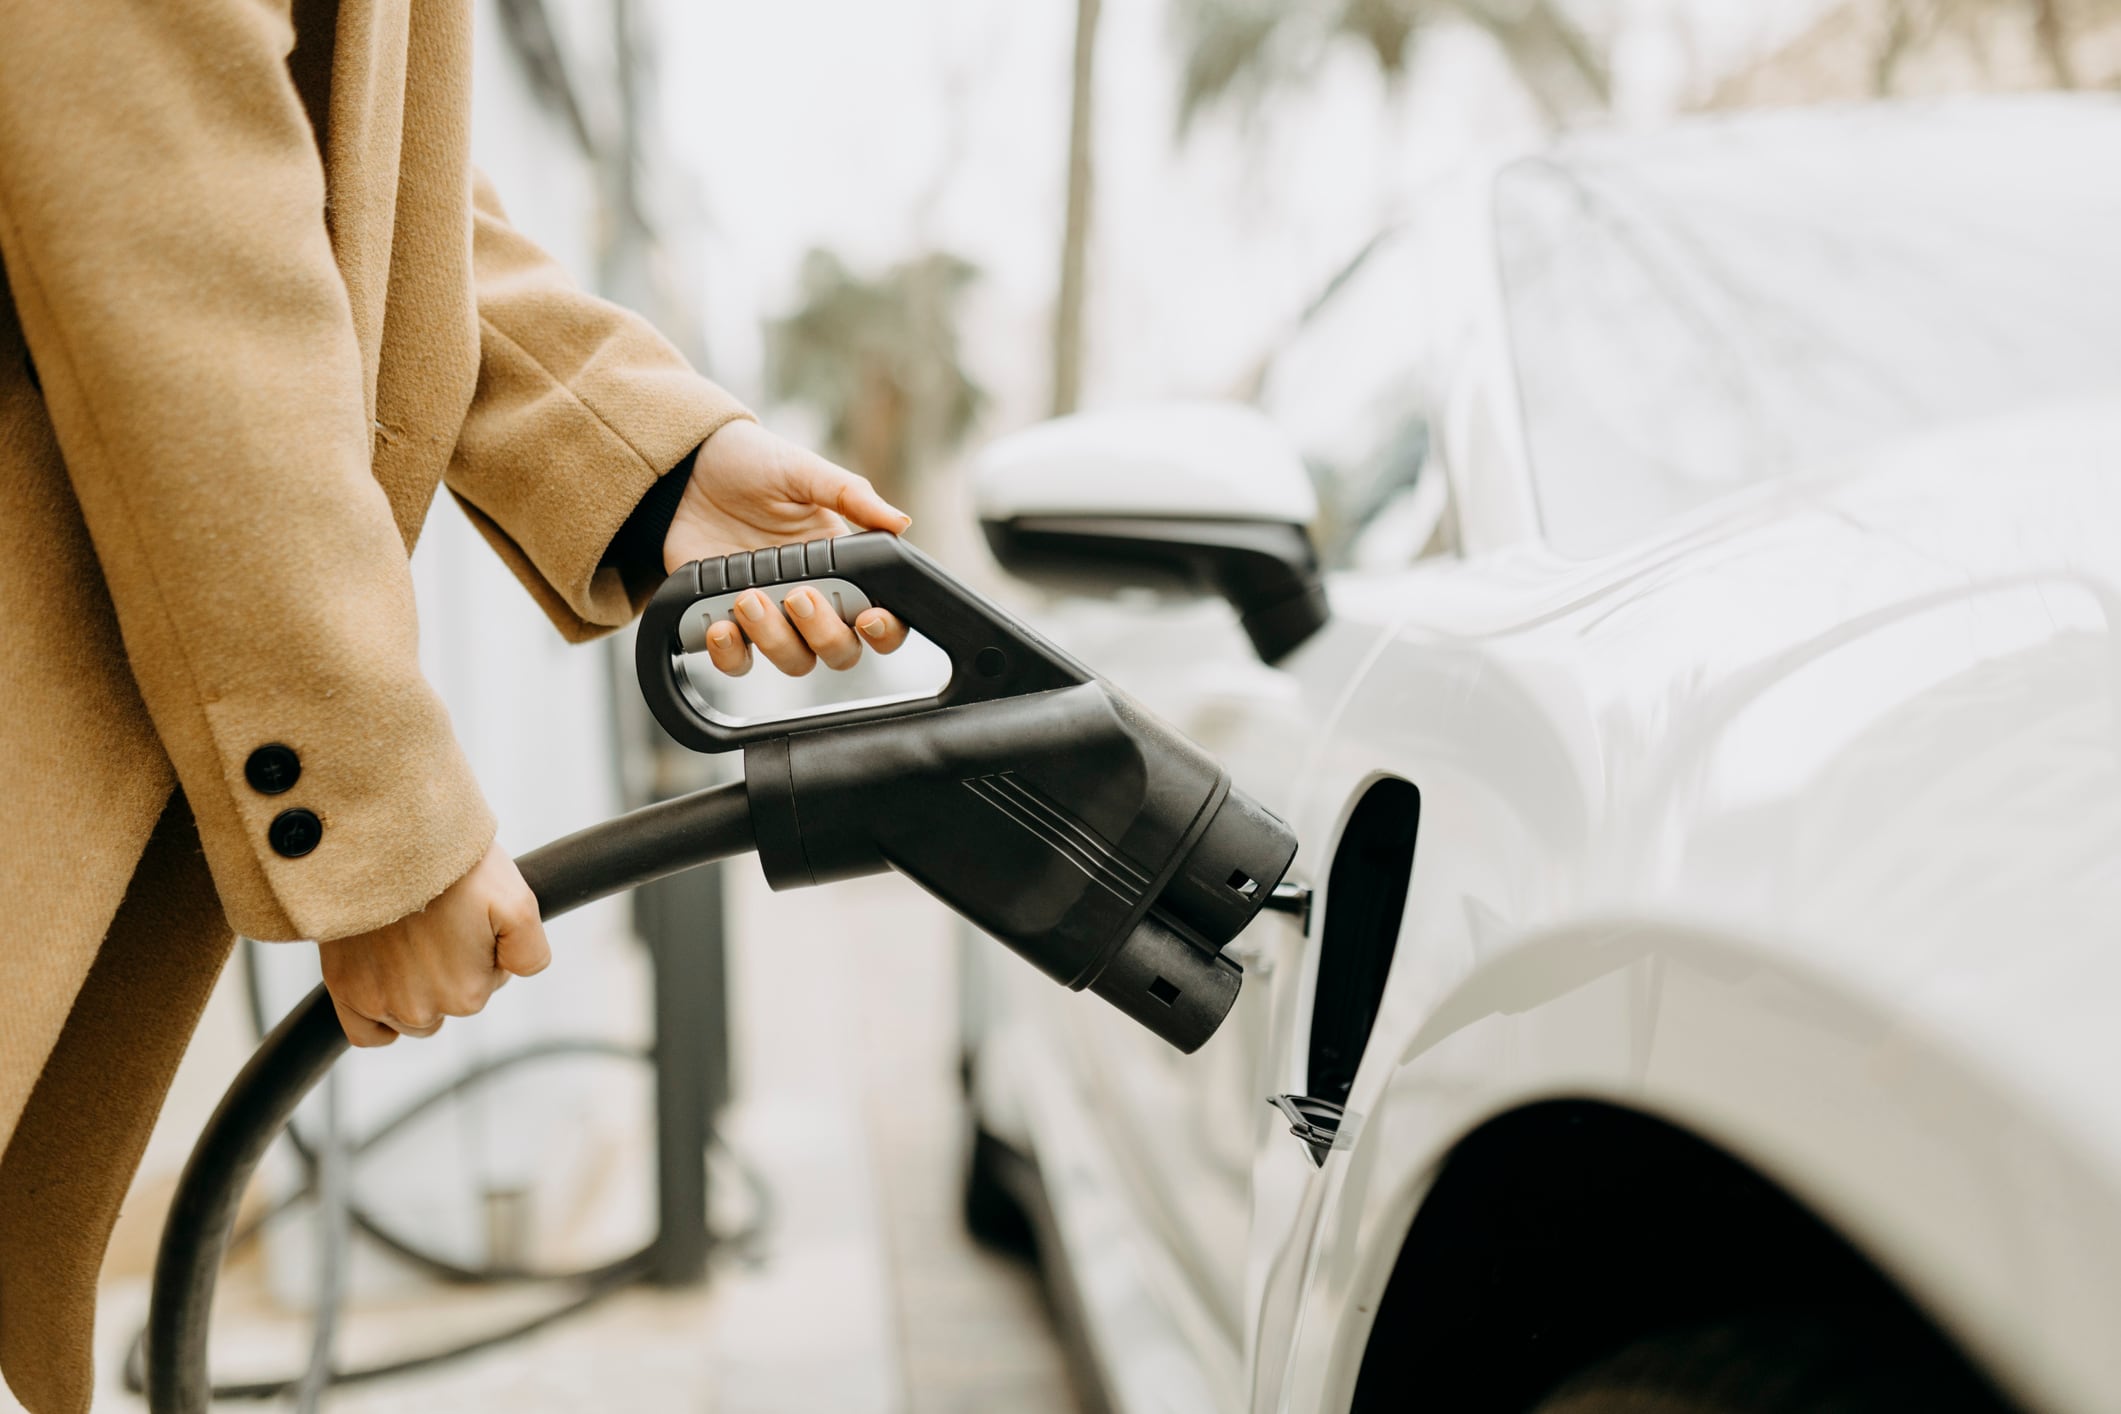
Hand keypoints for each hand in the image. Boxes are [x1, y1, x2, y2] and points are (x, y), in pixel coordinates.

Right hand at [317, 842, 550, 1046]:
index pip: (487, 983)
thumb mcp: (515, 901)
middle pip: (450, 1001)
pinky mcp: (344, 992)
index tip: (467, 918)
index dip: (482, 948)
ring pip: (413, 1015)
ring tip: (408, 936)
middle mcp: (422, 1011)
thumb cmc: (451, 867)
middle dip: (450, 968)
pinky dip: (379, 1019)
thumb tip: (521, 973)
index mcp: (467, 994)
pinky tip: (386, 984)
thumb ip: (530, 951)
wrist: (383, 844)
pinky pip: (369, 1034)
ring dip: (416, 986)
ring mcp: (380, 1004)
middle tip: (438, 921)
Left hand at [664, 420, 913, 676]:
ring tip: (747, 598)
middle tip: (798, 596)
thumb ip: (851, 496)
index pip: (881, 617)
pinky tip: (719, 626)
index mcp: (842, 567)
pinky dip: (730, 654)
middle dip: (824, 634)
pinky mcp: (727, 621)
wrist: (688, 467)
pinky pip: (737, 662)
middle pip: (840, 650)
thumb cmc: (754, 464)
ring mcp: (770, 615)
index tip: (869, 618)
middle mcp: (812, 599)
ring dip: (775, 640)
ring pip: (794, 660)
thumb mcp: (803, 471)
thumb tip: (901, 522)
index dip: (885, 630)